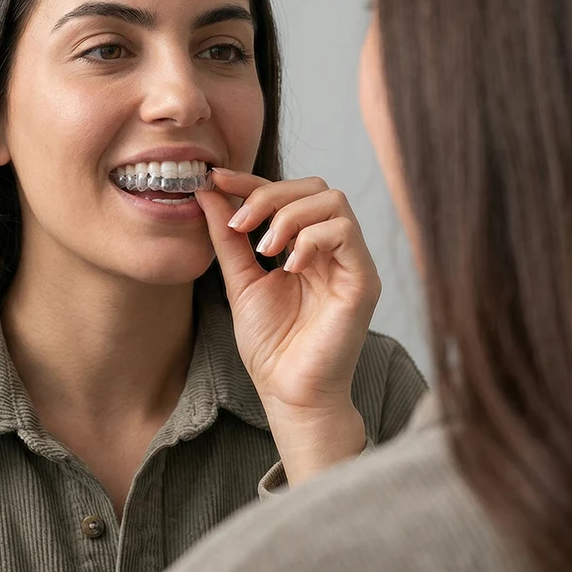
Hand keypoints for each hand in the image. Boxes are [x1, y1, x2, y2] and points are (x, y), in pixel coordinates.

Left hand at [197, 170, 381, 483]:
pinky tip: (288, 266)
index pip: (286, 194)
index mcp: (307, 247)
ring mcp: (351, 263)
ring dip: (289, 215)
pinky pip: (345, 233)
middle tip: (240, 223)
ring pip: (332, 201)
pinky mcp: (363, 281)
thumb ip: (228, 237)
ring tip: (265, 248)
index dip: (252, 180)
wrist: (290, 393)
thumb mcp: (240, 280)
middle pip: (314, 187)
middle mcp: (334, 249)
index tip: (216, 178)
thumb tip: (208, 192)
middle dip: (270, 194)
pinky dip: (311, 238)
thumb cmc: (271, 346)